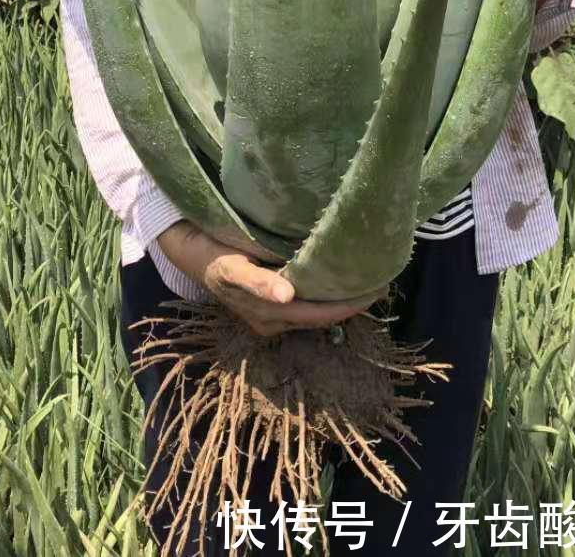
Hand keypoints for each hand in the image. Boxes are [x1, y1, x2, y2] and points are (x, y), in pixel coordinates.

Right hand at [156, 221, 381, 337]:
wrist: (192, 254)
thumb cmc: (215, 257)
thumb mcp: (232, 268)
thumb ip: (258, 282)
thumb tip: (287, 295)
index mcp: (269, 315)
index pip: (319, 315)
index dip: (348, 306)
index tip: (377, 290)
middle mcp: (274, 320)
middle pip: (321, 316)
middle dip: (350, 303)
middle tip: (381, 281)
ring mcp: (273, 314)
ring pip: (315, 311)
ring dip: (339, 299)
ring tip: (366, 280)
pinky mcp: (272, 304)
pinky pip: (306, 303)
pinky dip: (324, 293)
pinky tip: (337, 280)